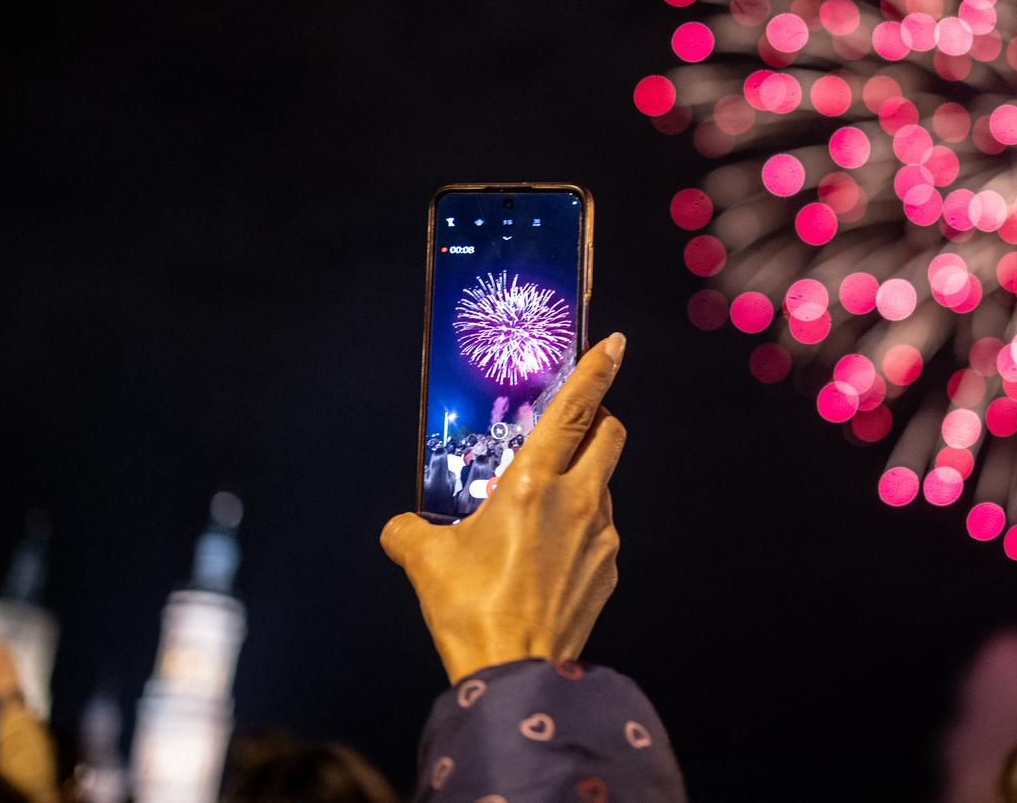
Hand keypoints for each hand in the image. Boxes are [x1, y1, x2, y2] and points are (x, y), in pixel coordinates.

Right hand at [383, 333, 627, 680]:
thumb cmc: (471, 610)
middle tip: (572, 423)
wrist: (514, 673)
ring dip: (583, 479)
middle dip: (599, 417)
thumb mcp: (425, 561)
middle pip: (610, 434)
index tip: (614, 343)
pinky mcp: (608, 569)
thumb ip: (409, 532)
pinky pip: (600, 531)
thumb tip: (402, 529)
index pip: (576, 408)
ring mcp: (602, 536)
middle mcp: (579, 500)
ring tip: (542, 505)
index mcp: (535, 482)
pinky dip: (581, 527)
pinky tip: (547, 554)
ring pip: (605, 484)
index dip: (597, 369)